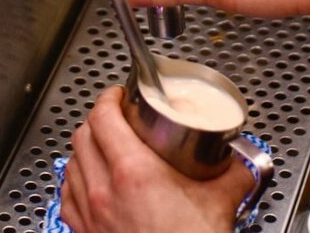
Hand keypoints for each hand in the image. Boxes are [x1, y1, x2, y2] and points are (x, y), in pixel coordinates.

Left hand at [60, 86, 254, 232]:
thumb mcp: (219, 204)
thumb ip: (233, 175)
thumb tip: (241, 163)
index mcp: (132, 173)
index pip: (103, 117)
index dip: (109, 99)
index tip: (119, 96)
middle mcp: (102, 191)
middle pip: (83, 136)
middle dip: (98, 119)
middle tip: (115, 116)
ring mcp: (89, 214)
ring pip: (71, 163)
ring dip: (85, 148)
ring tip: (103, 145)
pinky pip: (68, 196)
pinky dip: (76, 181)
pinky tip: (90, 182)